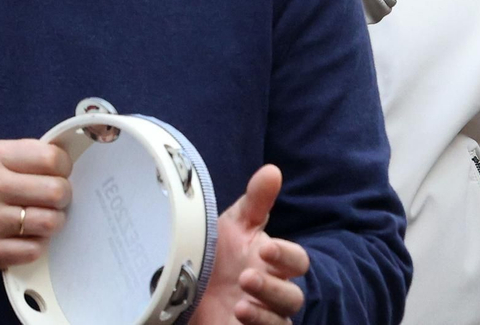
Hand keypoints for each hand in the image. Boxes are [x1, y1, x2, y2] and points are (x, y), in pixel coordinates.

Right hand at [0, 139, 70, 268]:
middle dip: (63, 197)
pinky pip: (35, 249)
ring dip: (53, 222)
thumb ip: (29, 156)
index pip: (52, 158)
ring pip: (50, 222)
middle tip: (54, 200)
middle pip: (57, 191)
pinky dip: (38, 244)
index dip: (64, 168)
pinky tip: (27, 237)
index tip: (58, 174)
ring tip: (42, 218)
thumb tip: (70, 163)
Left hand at [192, 166, 309, 324]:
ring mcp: (262, 318)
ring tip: (239, 305)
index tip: (265, 249)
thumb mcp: (233, 225)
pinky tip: (235, 320)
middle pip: (293, 298)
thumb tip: (272, 170)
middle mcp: (273, 294)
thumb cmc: (215, 254)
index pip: (297, 262)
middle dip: (273, 289)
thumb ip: (255, 201)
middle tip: (246, 277)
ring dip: (265, 316)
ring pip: (282, 323)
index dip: (286, 256)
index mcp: (275, 265)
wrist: (183, 288)